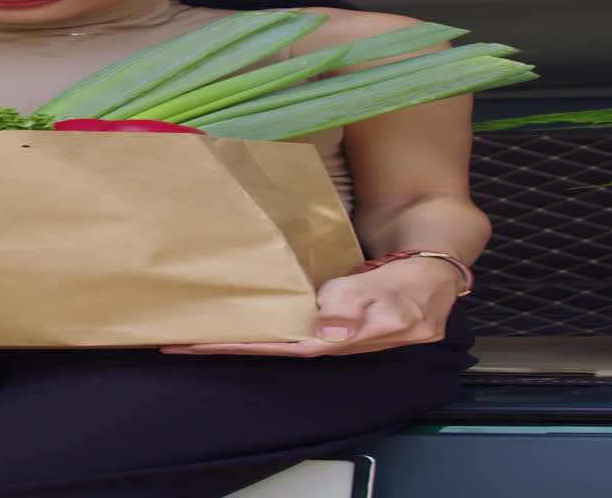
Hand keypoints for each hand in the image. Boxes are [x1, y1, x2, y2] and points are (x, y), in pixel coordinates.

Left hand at [161, 258, 463, 356]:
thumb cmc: (416, 280)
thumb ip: (360, 307)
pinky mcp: (329, 310)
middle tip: (179, 340)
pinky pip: (289, 316)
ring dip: (240, 331)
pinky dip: (264, 314)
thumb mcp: (394, 294)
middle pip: (272, 345)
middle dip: (227, 344)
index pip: (281, 348)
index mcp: (344, 339)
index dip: (238, 346)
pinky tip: (240, 308)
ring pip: (277, 332)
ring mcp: (330, 325)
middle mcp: (331, 337)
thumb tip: (326, 323)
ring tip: (197, 327)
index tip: (197, 345)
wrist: (433, 263)